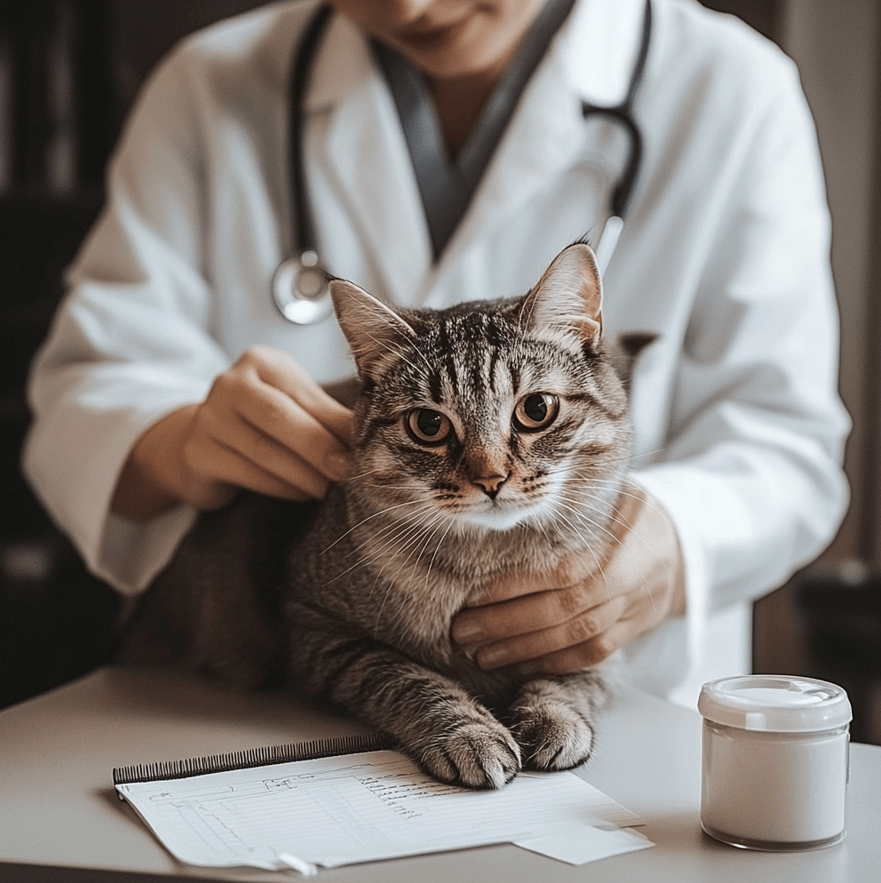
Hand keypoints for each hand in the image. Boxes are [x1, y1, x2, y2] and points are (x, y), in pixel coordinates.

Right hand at [112, 346, 352, 517]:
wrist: (201, 443)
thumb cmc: (263, 422)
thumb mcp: (296, 407)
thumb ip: (328, 417)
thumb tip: (374, 436)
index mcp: (261, 362)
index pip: (304, 393)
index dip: (337, 423)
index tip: (367, 448)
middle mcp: (230, 383)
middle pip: (279, 416)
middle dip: (319, 447)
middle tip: (349, 472)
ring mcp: (208, 417)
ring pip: (263, 449)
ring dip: (304, 474)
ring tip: (330, 489)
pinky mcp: (198, 453)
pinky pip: (248, 473)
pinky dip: (282, 487)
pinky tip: (303, 495)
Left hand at [450, 483, 685, 674]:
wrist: (684, 544)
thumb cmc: (633, 510)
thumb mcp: (614, 491)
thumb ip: (575, 499)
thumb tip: (514, 494)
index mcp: (625, 543)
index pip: (565, 573)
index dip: (520, 588)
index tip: (475, 595)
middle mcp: (632, 582)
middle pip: (566, 612)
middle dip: (509, 626)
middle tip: (463, 631)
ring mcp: (635, 611)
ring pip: (578, 640)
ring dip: (525, 651)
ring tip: (480, 655)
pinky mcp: (633, 631)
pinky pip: (593, 655)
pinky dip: (554, 663)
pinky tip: (518, 664)